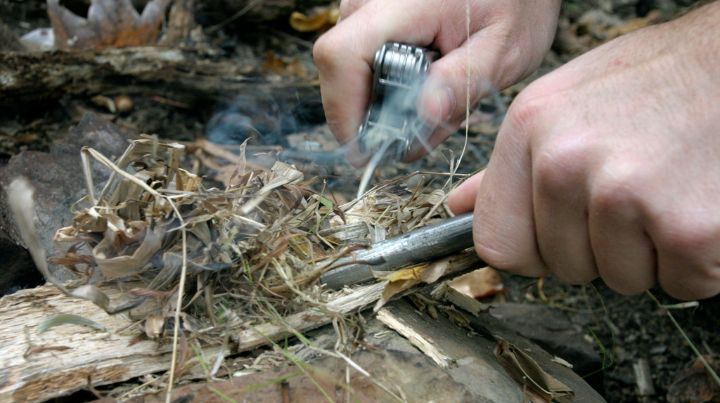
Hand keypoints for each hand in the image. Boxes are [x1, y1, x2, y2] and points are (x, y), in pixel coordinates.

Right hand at [313, 0, 560, 159]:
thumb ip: (463, 81)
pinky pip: (360, 61)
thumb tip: (426, 113)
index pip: (341, 56)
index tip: (367, 149)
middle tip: (416, 132)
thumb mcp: (503, 49)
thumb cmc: (515, 6)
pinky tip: (424, 82)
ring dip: (381, 100)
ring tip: (431, 100)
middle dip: (369, 114)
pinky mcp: (368, 17)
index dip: (342, 109)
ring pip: (348, 70)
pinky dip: (385, 84)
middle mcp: (371, 0)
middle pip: (339, 71)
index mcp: (401, 4)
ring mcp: (364, 6)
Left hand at [448, 2, 719, 299]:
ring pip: (621, 279)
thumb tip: (461, 206)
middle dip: (599, 246)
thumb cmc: (657, 81)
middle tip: (634, 192)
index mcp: (530, 131)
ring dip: (649, 252)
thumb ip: (511, 165)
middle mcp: (566, 164)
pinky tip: (698, 204)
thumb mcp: (566, 104)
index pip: (497, 243)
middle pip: (563, 266)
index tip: (556, 236)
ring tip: (668, 190)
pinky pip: (680, 283)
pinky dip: (697, 259)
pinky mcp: (687, 229)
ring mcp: (624, 196)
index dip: (532, 250)